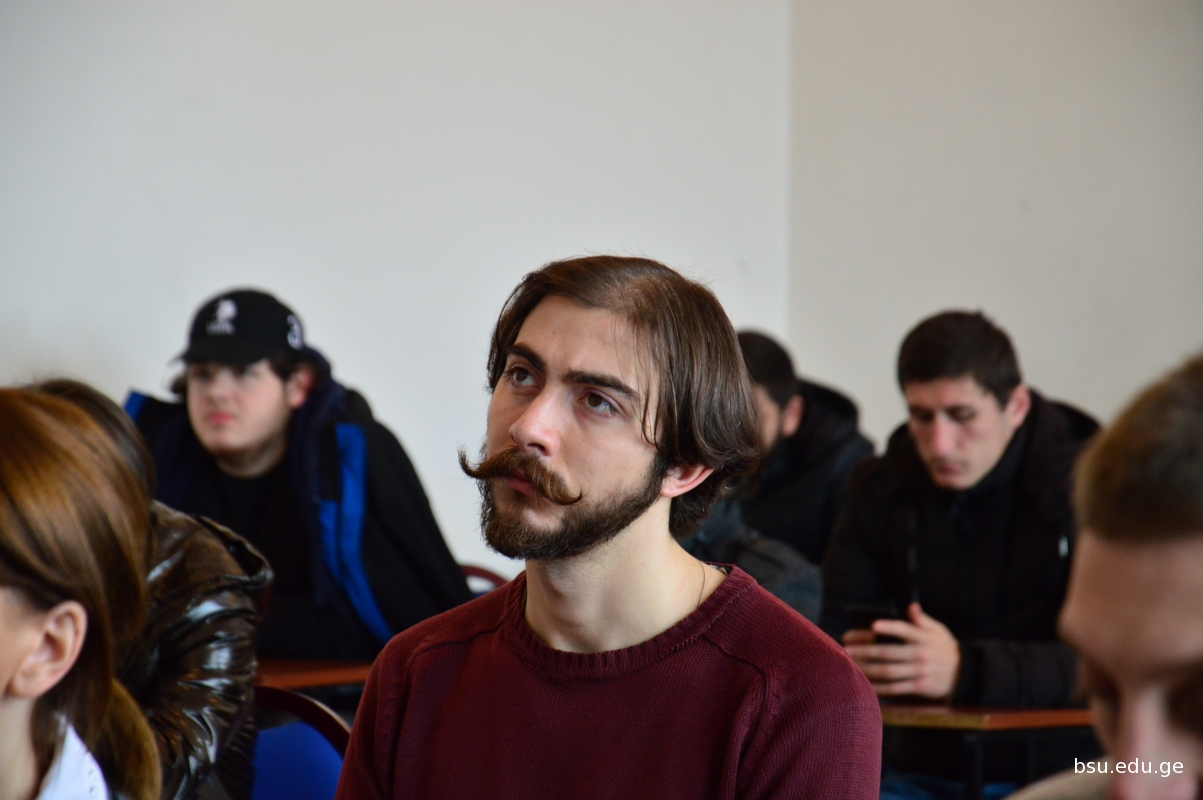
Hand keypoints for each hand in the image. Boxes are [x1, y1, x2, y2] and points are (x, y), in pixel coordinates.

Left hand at [842, 602, 959, 699]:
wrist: (965, 674)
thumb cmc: (946, 649)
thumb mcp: (939, 631)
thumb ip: (922, 620)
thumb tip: (911, 607)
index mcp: (924, 638)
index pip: (904, 630)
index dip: (889, 628)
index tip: (873, 626)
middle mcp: (921, 655)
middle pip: (889, 653)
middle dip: (866, 652)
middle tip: (848, 650)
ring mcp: (920, 672)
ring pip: (889, 672)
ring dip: (868, 669)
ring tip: (851, 666)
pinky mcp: (920, 687)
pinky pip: (896, 688)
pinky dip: (880, 688)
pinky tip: (866, 684)